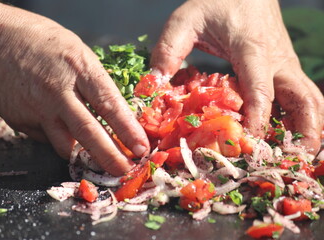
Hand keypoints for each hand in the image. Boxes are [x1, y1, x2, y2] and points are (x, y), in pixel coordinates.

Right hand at [0, 0, 148, 175]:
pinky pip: (46, 138)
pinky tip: (63, 134)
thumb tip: (112, 111)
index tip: (141, 147)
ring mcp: (37, 108)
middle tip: (124, 171)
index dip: (128, 130)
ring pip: (66, 145)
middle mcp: (58, 91)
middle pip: (89, 132)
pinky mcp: (20, 121)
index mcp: (78, 67)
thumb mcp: (74, 50)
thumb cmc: (37, 39)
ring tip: (98, 160)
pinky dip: (60, 140)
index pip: (109, 104)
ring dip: (84, 156)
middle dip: (110, 157)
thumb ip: (92, 81)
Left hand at [151, 0, 323, 153]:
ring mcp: (285, 65)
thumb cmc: (216, 2)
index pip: (260, 89)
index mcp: (252, 50)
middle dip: (305, 131)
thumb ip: (169, 51)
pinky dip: (302, 117)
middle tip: (294, 158)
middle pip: (304, 100)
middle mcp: (277, 61)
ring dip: (310, 127)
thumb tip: (154, 87)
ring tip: (298, 154)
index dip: (257, 119)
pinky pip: (301, 95)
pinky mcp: (284, 68)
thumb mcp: (185, 20)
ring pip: (310, 100)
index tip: (250, 144)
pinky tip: (291, 135)